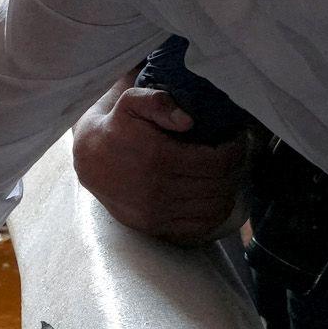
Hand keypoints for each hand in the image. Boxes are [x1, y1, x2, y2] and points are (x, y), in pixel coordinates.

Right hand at [72, 85, 249, 244]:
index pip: (217, 161)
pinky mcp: (154, 227)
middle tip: (237, 154)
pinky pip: (199, 227)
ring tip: (228, 173)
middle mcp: (159, 189)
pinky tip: (215, 195)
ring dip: (229, 190)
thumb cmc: (116, 126)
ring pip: (214, 208)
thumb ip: (158, 102)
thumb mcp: (130, 101)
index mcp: (158, 157)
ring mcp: (157, 212)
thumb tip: (187, 121)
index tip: (238, 138)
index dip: (236, 150)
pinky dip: (215, 213)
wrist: (89, 159)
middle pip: (220, 185)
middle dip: (236, 168)